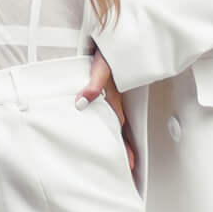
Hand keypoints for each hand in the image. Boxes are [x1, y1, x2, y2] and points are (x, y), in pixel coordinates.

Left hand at [79, 50, 138, 182]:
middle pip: (120, 134)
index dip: (124, 152)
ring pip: (116, 126)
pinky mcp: (105, 91)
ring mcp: (110, 97)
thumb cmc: (107, 51)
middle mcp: (113, 102)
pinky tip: (105, 132)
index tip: (129, 169)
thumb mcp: (100, 67)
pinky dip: (112, 127)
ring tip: (122, 160)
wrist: (110, 37)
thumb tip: (83, 101)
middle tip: (128, 174)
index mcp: (113, 101)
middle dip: (124, 154)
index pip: (120, 134)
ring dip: (120, 143)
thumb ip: (94, 84)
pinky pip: (110, 114)